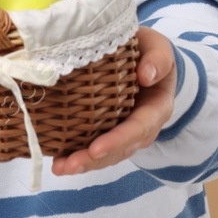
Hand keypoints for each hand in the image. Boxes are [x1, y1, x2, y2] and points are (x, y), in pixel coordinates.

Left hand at [51, 26, 175, 176]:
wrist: (148, 58)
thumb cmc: (151, 52)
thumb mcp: (160, 49)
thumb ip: (158, 60)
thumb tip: (146, 76)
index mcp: (157, 108)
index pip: (138, 128)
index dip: (117, 140)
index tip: (95, 148)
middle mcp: (144, 127)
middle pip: (120, 149)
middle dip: (95, 159)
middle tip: (69, 165)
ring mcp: (126, 132)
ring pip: (108, 154)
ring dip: (85, 163)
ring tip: (60, 168)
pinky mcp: (110, 130)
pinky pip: (97, 147)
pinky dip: (78, 154)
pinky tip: (58, 160)